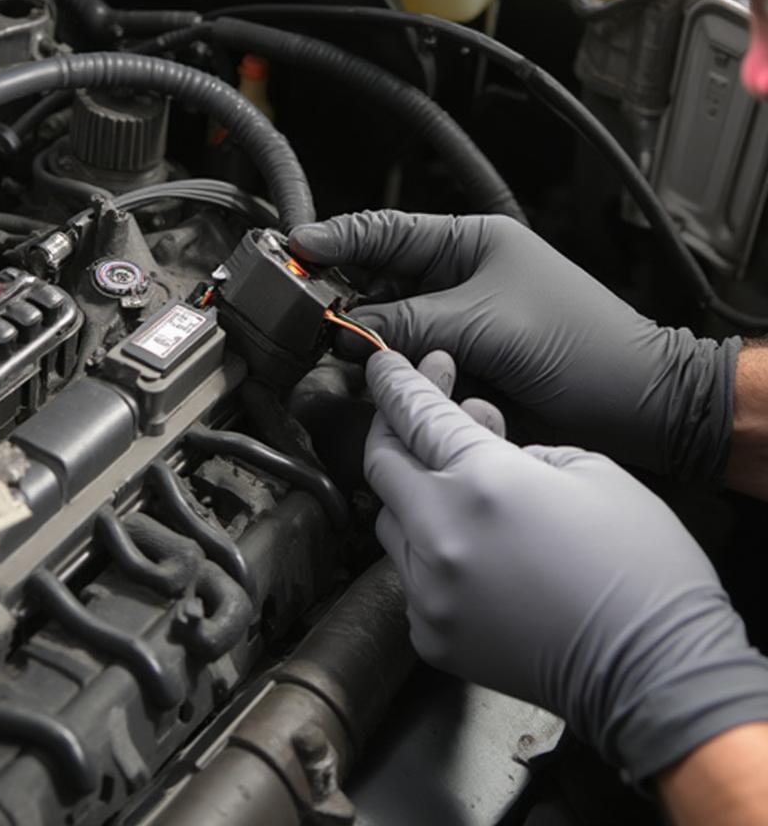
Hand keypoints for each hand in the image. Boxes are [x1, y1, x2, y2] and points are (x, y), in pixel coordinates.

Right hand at [291, 210, 738, 482]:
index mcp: (470, 243)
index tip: (295, 247)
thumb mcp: (486, 323)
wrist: (638, 405)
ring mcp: (460, 324)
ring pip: (392, 328)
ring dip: (365, 341)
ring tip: (330, 352)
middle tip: (303, 313)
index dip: (337, 238)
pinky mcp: (463, 366)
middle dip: (343, 298)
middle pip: (381, 282)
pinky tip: (369, 382)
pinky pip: (412, 363)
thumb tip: (347, 331)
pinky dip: (390, 372)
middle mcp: (459, 280)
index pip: (388, 232)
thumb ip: (410, 323)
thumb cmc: (581, 345)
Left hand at [365, 349, 767, 781]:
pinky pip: (408, 576)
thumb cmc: (640, 567)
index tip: (383, 365)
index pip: (414, 414)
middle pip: (381, 463)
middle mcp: (440, 533)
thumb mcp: (591, 471)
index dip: (394, 382)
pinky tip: (468, 548)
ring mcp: (429, 590)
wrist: (656, 673)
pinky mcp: (431, 634)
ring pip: (389, 521)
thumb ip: (517, 447)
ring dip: (410, 492)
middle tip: (413, 412)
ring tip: (454, 484)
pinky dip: (428, 552)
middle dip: (391, 428)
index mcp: (483, 481)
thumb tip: (478, 440)